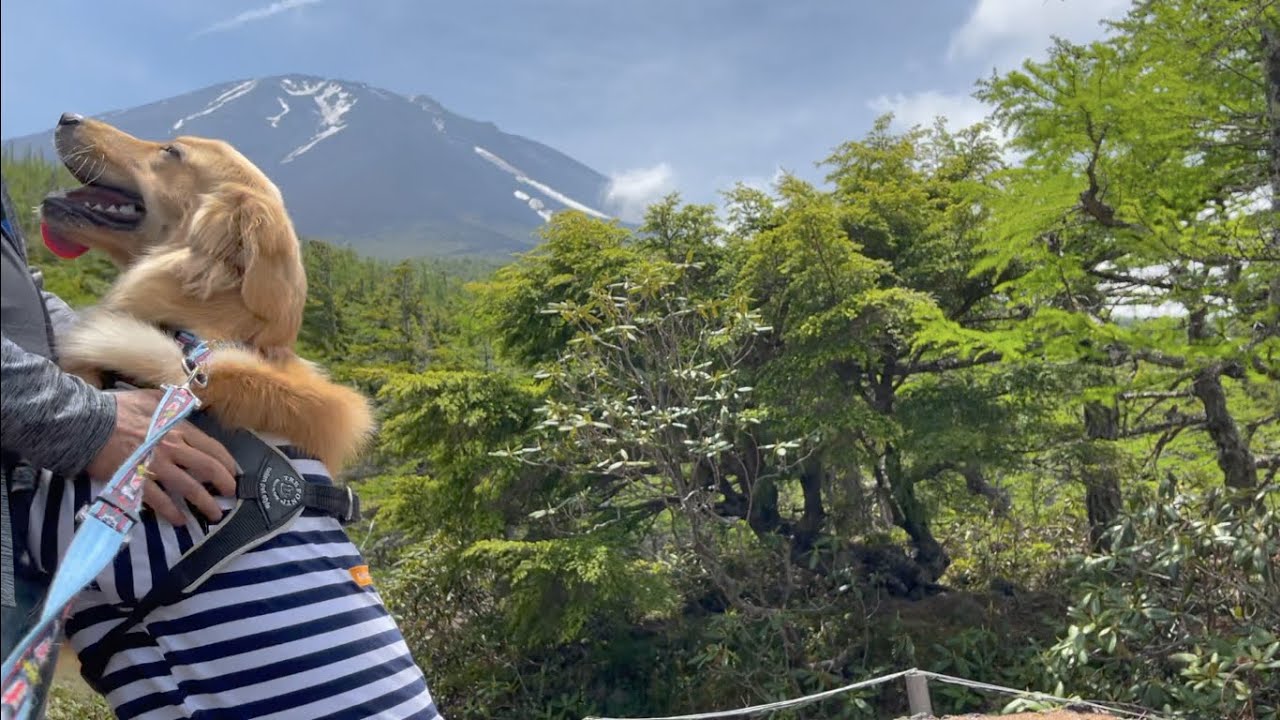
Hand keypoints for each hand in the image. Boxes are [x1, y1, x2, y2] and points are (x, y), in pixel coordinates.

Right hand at [85, 389, 237, 524]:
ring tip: (213, 515)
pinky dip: (172, 513)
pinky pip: (159, 501)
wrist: (86, 423)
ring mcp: (155, 466)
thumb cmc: (118, 409)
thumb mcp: (151, 398)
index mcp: (178, 428)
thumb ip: (172, 403)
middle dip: (224, 484)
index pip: (212, 448)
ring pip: (189, 488)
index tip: (234, 473)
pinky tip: (179, 521)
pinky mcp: (137, 481)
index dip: (227, 463)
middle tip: (231, 495)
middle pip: (207, 469)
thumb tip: (188, 405)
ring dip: (204, 504)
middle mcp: (172, 448)